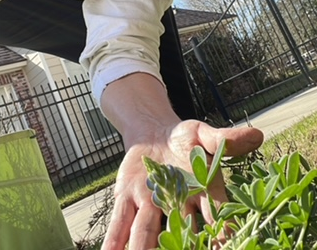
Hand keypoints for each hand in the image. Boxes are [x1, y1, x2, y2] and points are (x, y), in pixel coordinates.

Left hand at [101, 120, 262, 249]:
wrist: (155, 134)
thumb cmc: (184, 137)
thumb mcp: (204, 134)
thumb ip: (226, 139)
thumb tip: (257, 135)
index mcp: (200, 192)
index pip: (215, 219)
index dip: (222, 236)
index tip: (226, 246)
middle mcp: (175, 205)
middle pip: (180, 236)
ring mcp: (149, 204)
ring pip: (145, 233)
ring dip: (141, 249)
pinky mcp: (127, 197)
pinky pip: (120, 221)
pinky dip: (114, 240)